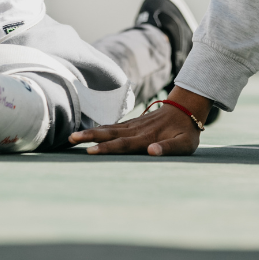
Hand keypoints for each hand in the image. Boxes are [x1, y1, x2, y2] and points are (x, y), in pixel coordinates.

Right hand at [69, 86, 210, 156]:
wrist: (187, 108)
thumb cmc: (186, 131)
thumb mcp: (184, 143)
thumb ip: (169, 148)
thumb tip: (152, 151)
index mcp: (147, 137)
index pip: (123, 144)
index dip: (107, 148)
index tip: (91, 151)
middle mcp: (137, 130)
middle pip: (110, 134)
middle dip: (90, 137)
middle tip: (71, 139)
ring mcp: (134, 125)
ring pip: (109, 128)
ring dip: (91, 132)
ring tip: (72, 136)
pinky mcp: (133, 123)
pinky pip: (114, 126)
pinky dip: (100, 128)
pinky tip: (89, 132)